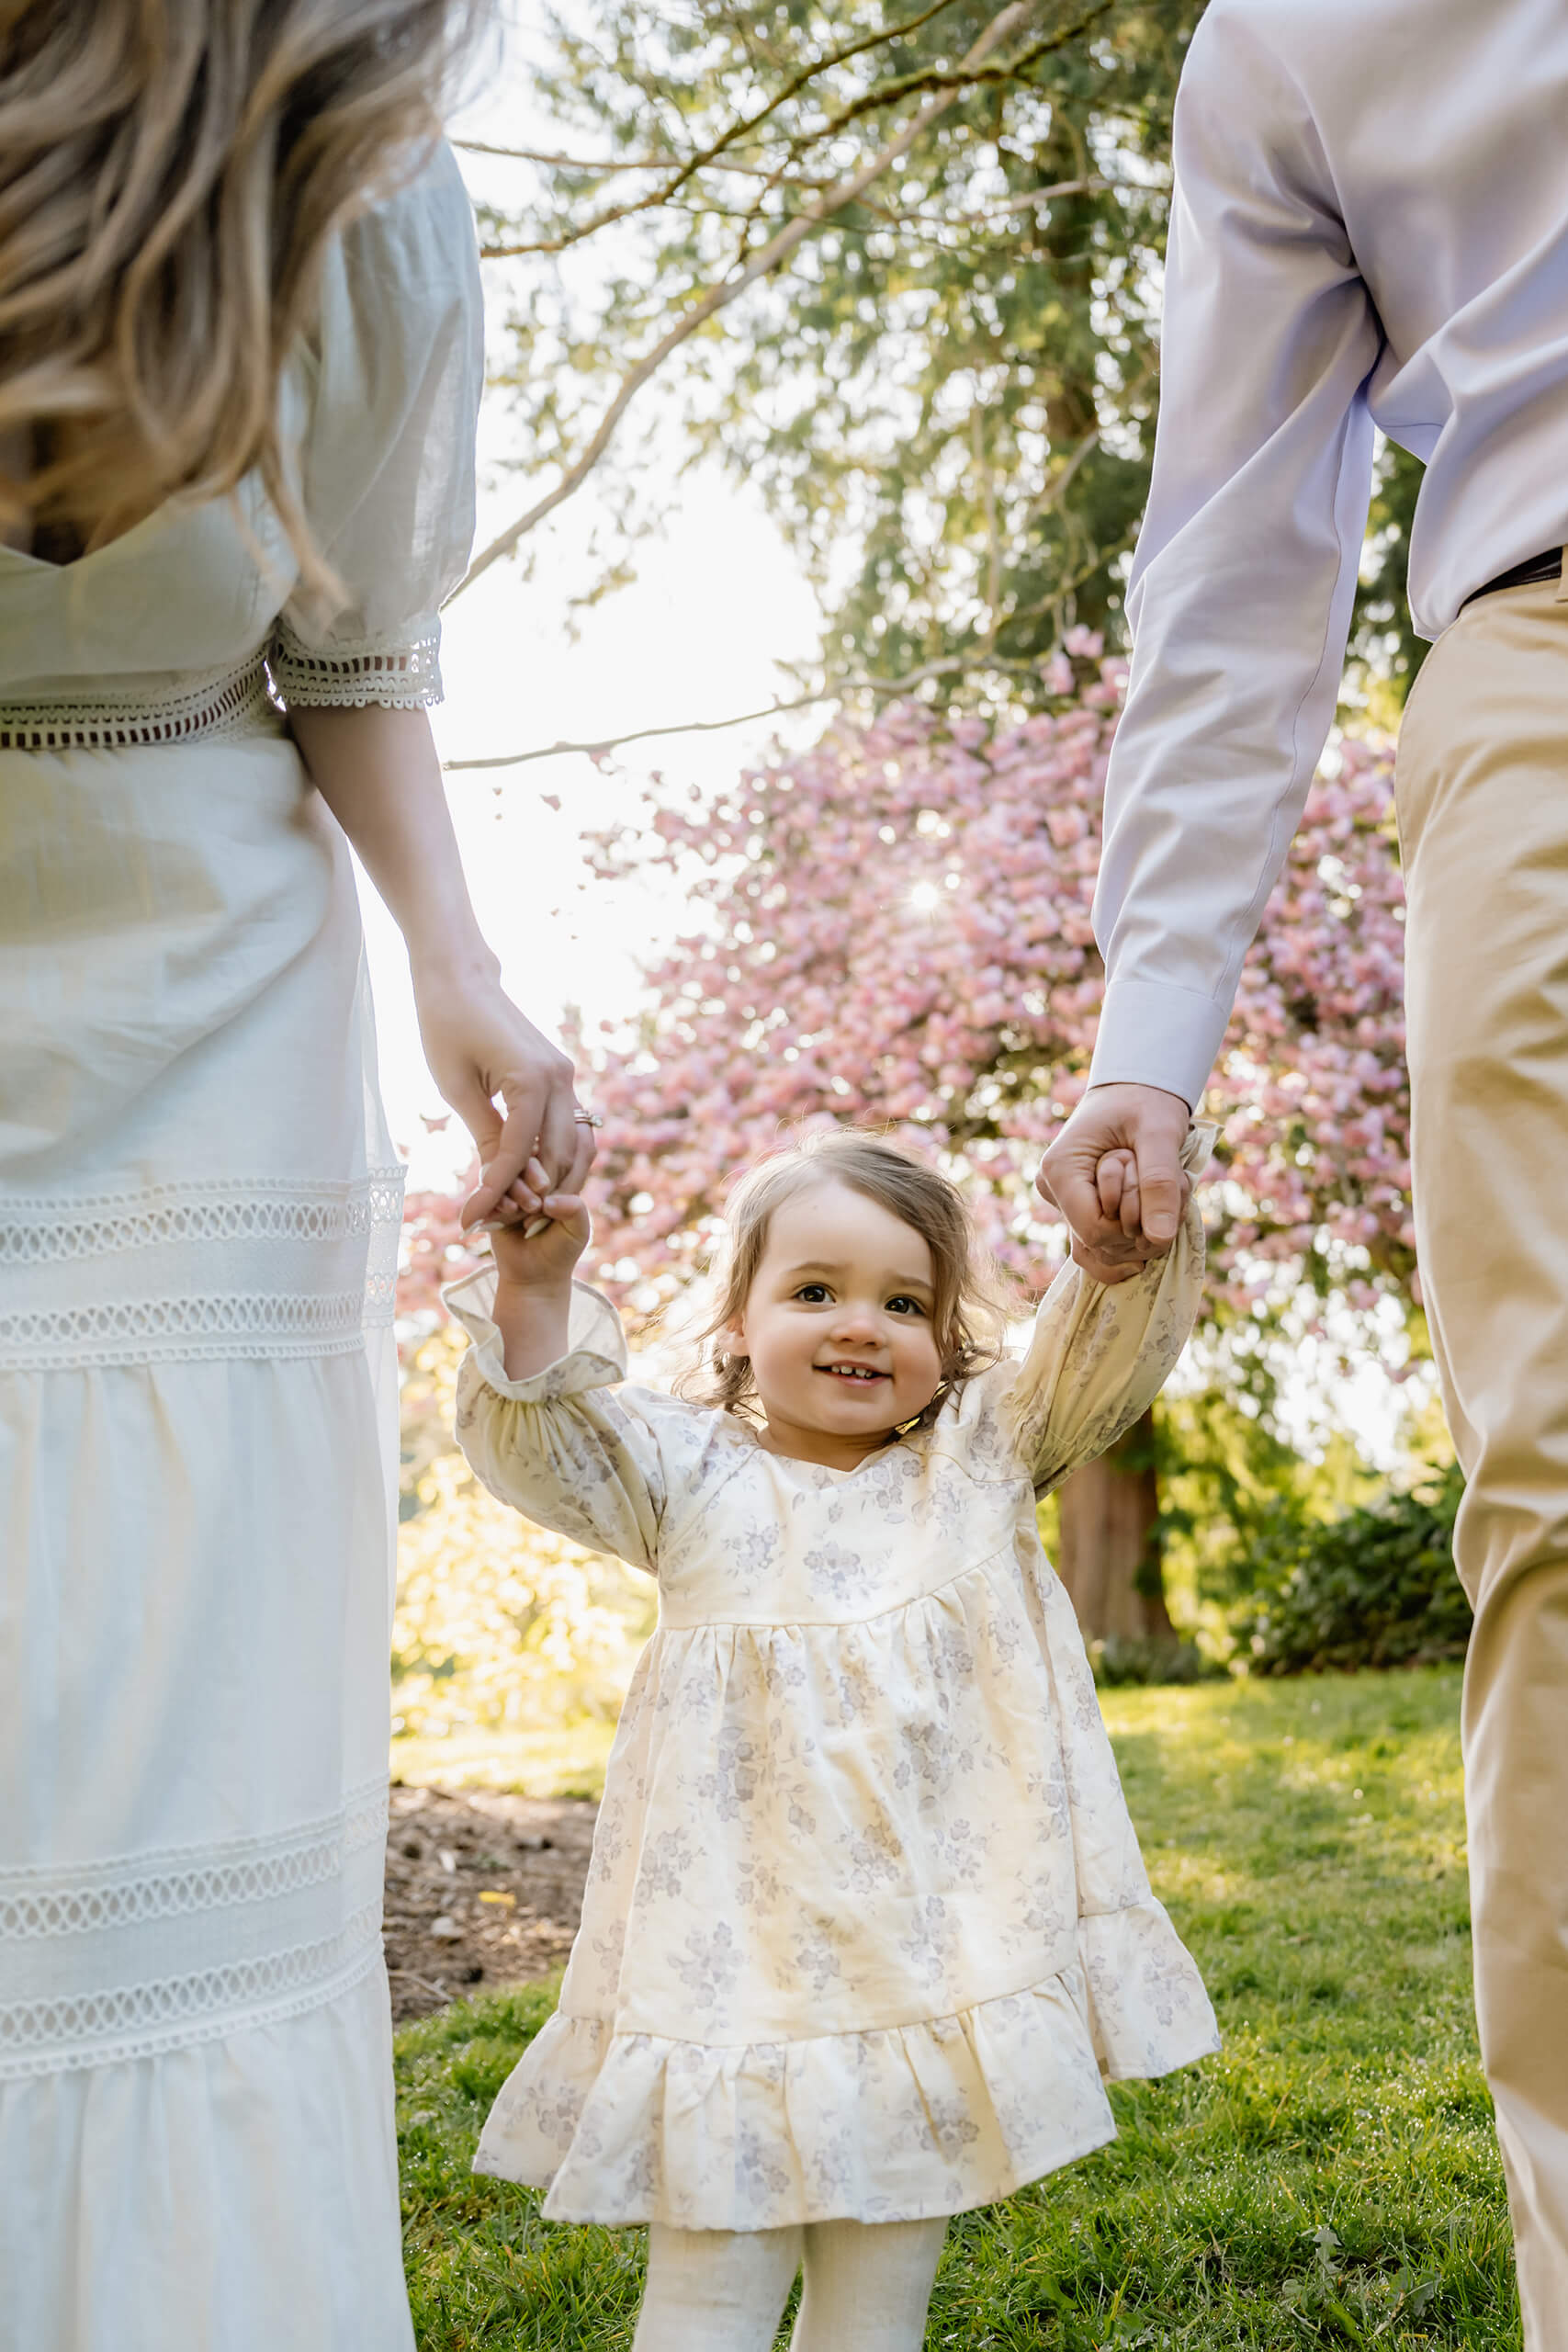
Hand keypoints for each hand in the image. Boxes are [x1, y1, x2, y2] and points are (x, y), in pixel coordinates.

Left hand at [410, 958, 579, 1228]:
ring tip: (512, 1207)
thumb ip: (485, 1135)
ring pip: (572, 1145)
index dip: (495, 1192)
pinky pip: (566, 1125)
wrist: (461, 976)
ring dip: (549, 1179)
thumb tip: (498, 1182)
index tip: (470, 1221)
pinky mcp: (559, 1073)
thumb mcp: (458, 1088)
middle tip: (494, 1223)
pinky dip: (551, 1154)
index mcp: (532, 1081)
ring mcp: (564, 1075)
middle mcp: (559, 1079)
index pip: (519, 1154)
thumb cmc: (446, 1025)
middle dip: (529, 1195)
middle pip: (557, 1157)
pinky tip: (525, 1175)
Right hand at [477, 1120, 595, 1291]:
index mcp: (558, 1179)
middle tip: (536, 1205)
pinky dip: (498, 1197)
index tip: (550, 1199)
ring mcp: (511, 1189)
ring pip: (508, 1170)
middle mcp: (533, 1179)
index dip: (551, 1172)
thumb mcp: (577, 1230)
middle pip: (529, 1158)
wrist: (534, 1276)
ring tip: (522, 1210)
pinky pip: (488, 1188)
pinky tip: (507, 1211)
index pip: (555, 1156)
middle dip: (531, 1175)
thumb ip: (574, 1209)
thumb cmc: (560, 1250)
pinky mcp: (491, 1202)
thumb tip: (548, 1199)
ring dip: (515, 1187)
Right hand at [1035, 1082, 1192, 1284]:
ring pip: (1102, 1253)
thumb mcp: (1159, 1133)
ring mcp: (1063, 1204)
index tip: (1160, 1191)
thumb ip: (1159, 1182)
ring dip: (1144, 1233)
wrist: (1136, 1089)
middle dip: (1146, 1222)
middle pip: (1101, 1245)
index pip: (1095, 1232)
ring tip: (1162, 1191)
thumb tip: (1160, 1238)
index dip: (1136, 1226)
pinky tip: (1154, 1225)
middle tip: (1169, 1180)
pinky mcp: (1078, 1212)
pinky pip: (1098, 1252)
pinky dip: (1132, 1245)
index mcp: (1059, 1171)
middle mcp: (1052, 1192)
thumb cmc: (1145, 1102)